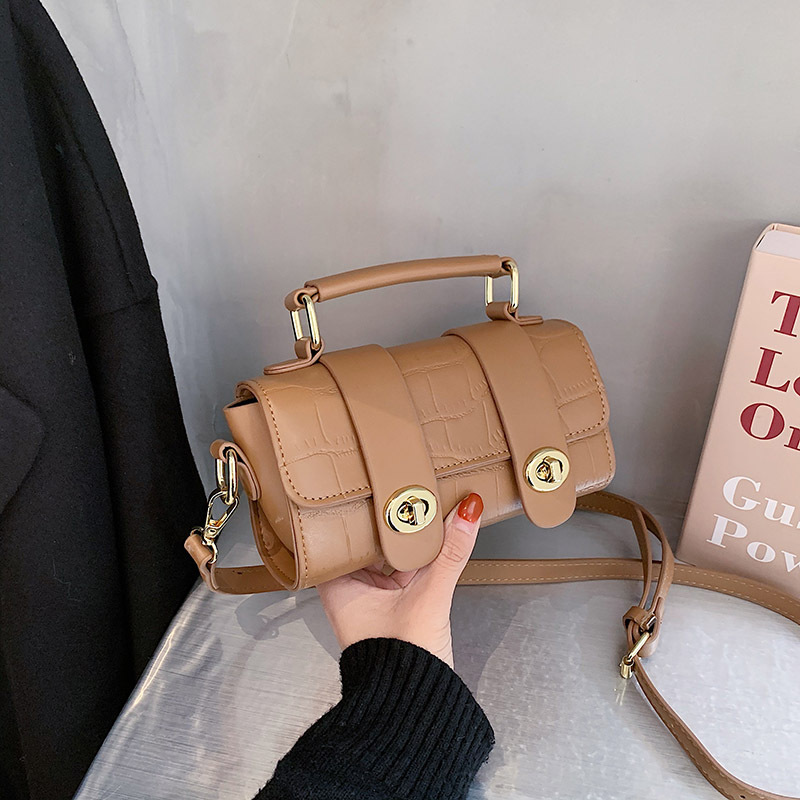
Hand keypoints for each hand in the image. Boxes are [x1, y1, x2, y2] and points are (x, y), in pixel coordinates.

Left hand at [317, 493, 483, 667]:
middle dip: (391, 523)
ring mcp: (373, 602)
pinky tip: (433, 544)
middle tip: (405, 490)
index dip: (358, 512)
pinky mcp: (394, 611)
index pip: (342, 536)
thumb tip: (467, 513)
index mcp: (340, 587)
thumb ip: (449, 554)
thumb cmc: (400, 663)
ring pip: (390, 559)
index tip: (373, 487)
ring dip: (409, 543)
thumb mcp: (429, 598)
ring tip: (423, 509)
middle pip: (370, 545)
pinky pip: (405, 575)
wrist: (414, 709)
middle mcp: (352, 593)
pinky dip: (419, 561)